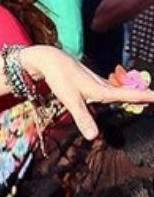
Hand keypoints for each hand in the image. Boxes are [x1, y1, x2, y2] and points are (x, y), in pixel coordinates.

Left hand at [23, 46, 153, 138]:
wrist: (50, 59)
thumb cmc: (60, 78)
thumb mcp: (70, 99)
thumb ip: (82, 117)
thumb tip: (93, 136)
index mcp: (102, 90)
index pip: (129, 95)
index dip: (146, 97)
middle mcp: (103, 85)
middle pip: (128, 92)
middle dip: (143, 96)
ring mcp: (98, 82)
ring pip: (120, 90)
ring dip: (133, 93)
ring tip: (146, 98)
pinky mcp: (91, 81)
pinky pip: (111, 88)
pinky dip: (120, 92)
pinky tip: (120, 94)